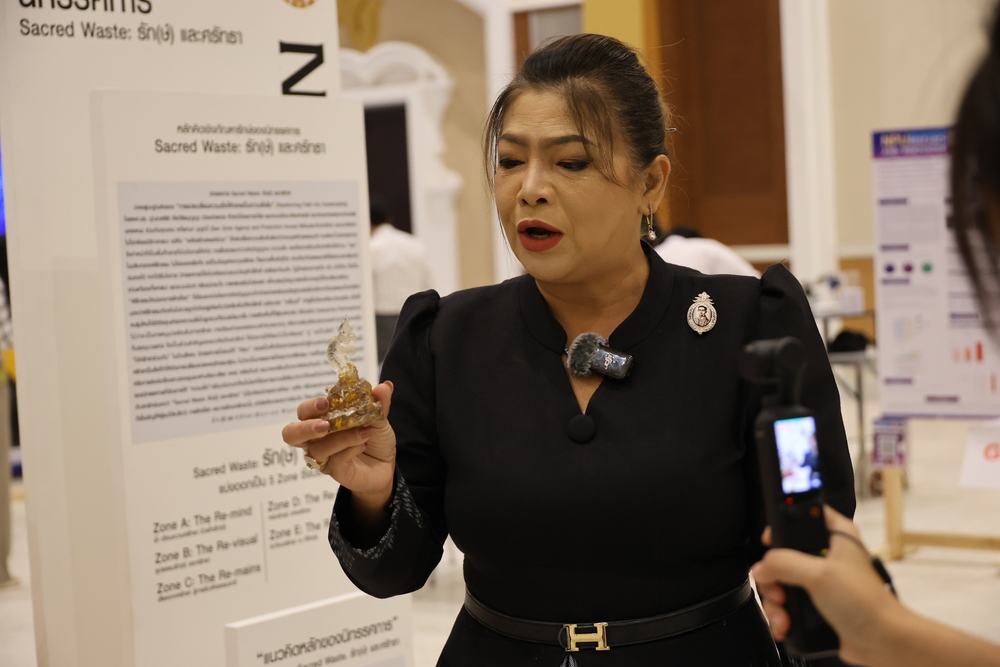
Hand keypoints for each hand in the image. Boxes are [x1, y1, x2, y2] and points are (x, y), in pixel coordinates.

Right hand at [282, 382, 396, 499]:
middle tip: (325, 425)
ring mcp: (325, 457)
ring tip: (364, 432)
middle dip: (305, 427)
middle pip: (291, 434)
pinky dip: (350, 449)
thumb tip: (385, 386)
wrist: (387, 465)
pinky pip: (336, 460)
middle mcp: (317, 439)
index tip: (325, 403)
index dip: (310, 407)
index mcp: (323, 420)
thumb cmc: (375, 439)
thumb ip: (379, 403)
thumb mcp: (379, 418)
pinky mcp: (335, 471)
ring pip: (318, 448)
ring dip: (341, 438)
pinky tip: (363, 444)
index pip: (304, 412)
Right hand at [752, 506, 904, 665]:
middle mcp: (827, 554)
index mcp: (836, 534)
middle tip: (778, 589)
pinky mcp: (816, 603)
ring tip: (783, 615)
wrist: (883, 643)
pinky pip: (787, 603)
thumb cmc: (865, 603)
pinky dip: (782, 615)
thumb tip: (760, 568)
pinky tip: (785, 624)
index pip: (803, 514)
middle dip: (773, 577)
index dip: (782, 526)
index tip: (770, 543)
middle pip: (783, 554)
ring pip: (781, 581)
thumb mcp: (820, 574)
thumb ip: (784, 563)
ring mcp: (821, 581)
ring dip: (776, 601)